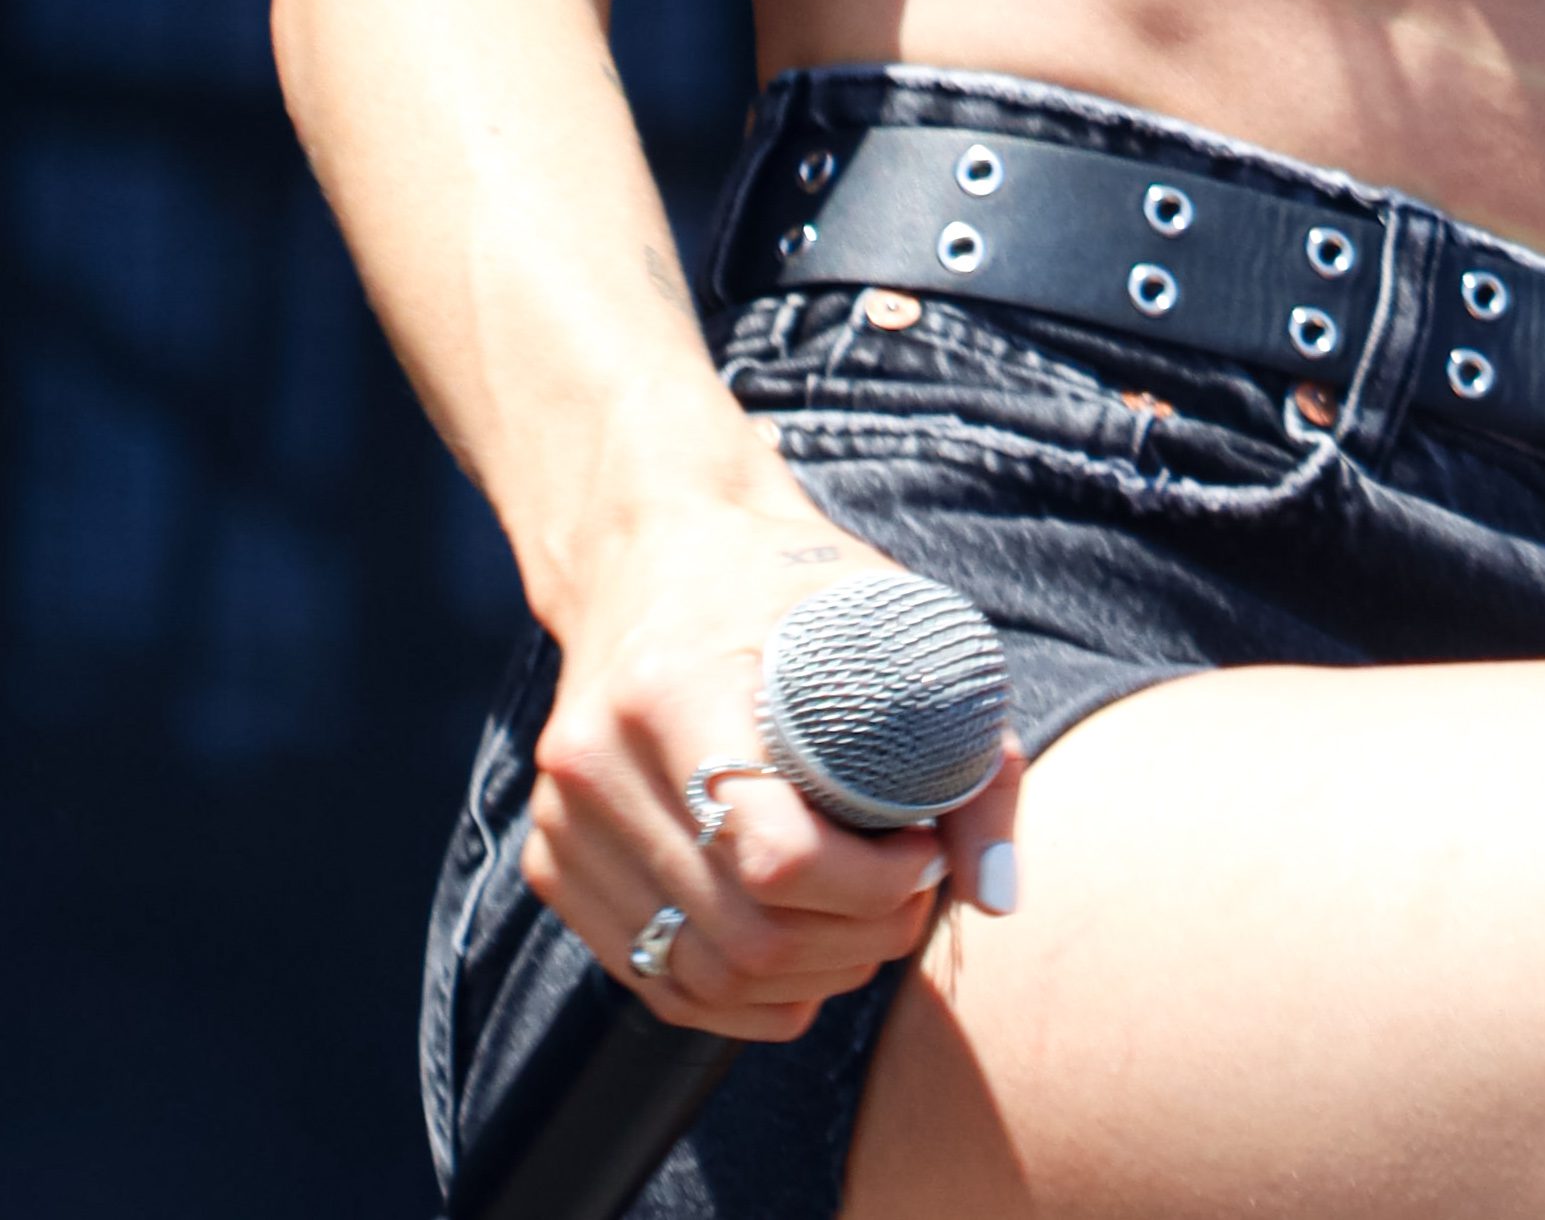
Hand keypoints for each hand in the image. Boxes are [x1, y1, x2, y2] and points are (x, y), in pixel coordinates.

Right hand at [521, 482, 1029, 1044]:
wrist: (648, 546)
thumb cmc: (782, 579)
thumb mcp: (884, 614)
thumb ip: (962, 744)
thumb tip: (993, 891)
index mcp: (670, 686)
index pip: (773, 854)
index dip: (872, 885)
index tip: (923, 848)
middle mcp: (596, 761)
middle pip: (745, 933)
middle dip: (857, 943)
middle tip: (911, 895)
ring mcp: (562, 819)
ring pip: (702, 975)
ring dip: (808, 978)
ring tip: (865, 923)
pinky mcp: (551, 860)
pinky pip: (657, 980)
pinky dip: (742, 997)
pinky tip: (802, 957)